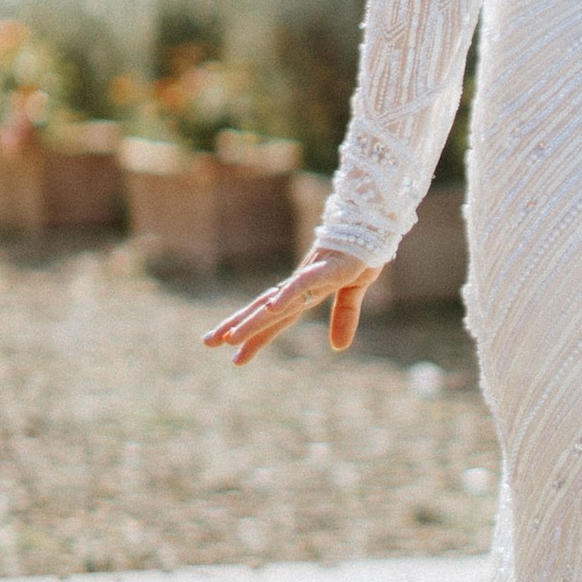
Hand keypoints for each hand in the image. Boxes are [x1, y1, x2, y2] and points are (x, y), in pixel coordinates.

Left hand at [206, 245, 381, 364]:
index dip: (254, 336)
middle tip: (207, 342)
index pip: (273, 319)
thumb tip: (338, 347)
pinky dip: (287, 296)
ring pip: (276, 304)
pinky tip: (271, 308)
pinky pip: (302, 284)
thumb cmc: (360, 253)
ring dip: (252, 321)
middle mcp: (299, 289)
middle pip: (263, 312)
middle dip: (236, 327)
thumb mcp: (353, 291)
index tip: (233, 355)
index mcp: (303, 294)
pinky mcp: (326, 269)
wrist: (374, 226)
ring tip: (229, 337)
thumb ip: (344, 316)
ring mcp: (310, 279)